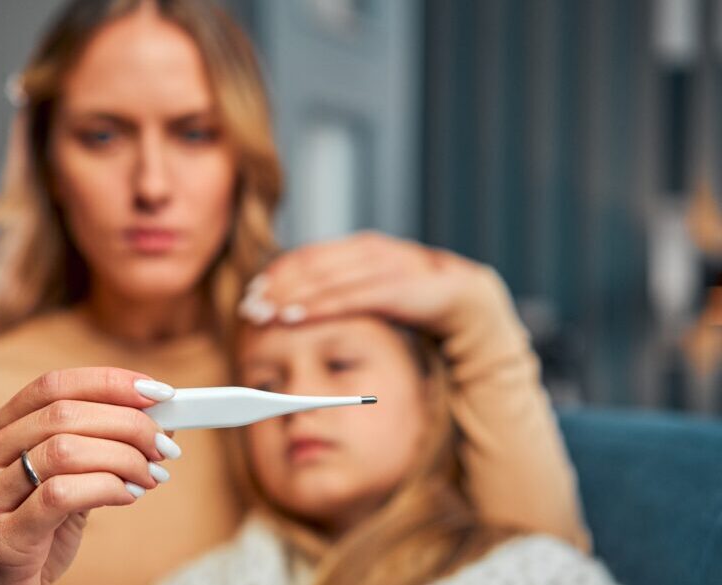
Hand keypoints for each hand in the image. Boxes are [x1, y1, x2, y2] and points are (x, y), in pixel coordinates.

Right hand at [0, 367, 180, 584]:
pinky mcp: (2, 537)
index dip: (109, 383)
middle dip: (127, 423)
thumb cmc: (28, 536)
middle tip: (163, 443)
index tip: (157, 393)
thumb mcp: (57, 482)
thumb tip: (157, 423)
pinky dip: (107, 487)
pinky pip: (62, 495)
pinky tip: (129, 495)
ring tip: (150, 474)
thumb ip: (94, 450)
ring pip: (64, 449)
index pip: (53, 385)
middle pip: (64, 414)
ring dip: (122, 457)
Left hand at [239, 232, 507, 337]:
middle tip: (249, 305)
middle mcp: (374, 251)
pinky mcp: (405, 287)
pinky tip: (293, 316)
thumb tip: (300, 302)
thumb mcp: (376, 298)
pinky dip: (320, 306)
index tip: (252, 292)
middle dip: (278, 285)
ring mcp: (392, 265)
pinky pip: (353, 297)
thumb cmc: (419, 307)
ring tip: (263, 312)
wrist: (474, 307)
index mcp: (364, 249)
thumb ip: (345, 293)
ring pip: (329, 279)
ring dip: (291, 296)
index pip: (311, 256)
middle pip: (314, 265)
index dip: (280, 273)